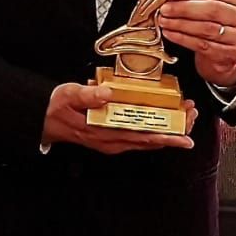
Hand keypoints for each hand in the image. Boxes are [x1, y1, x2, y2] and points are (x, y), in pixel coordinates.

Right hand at [42, 82, 196, 153]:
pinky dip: (156, 129)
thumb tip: (108, 93)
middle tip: (192, 117)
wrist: (42, 120)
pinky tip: (165, 121)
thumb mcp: (69, 96)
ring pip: (147, 139)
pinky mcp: (113, 138)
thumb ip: (88, 95)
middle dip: (175, 130)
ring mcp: (114, 142)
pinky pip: (140, 137)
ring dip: (168, 129)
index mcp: (105, 133)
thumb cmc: (56, 108)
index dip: (166, 137)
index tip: (185, 136)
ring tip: (186, 117)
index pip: (142, 137)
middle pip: (151, 140)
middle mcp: (113, 142)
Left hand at [159, 0, 235, 89]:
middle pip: (213, 10)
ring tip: (164, 20)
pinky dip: (182, 38)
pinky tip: (170, 33)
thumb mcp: (217, 10)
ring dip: (181, 24)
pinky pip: (202, 45)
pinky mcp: (229, 55)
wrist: (227, 57)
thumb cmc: (219, 28)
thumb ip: (200, 0)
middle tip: (165, 8)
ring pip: (206, 29)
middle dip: (185, 8)